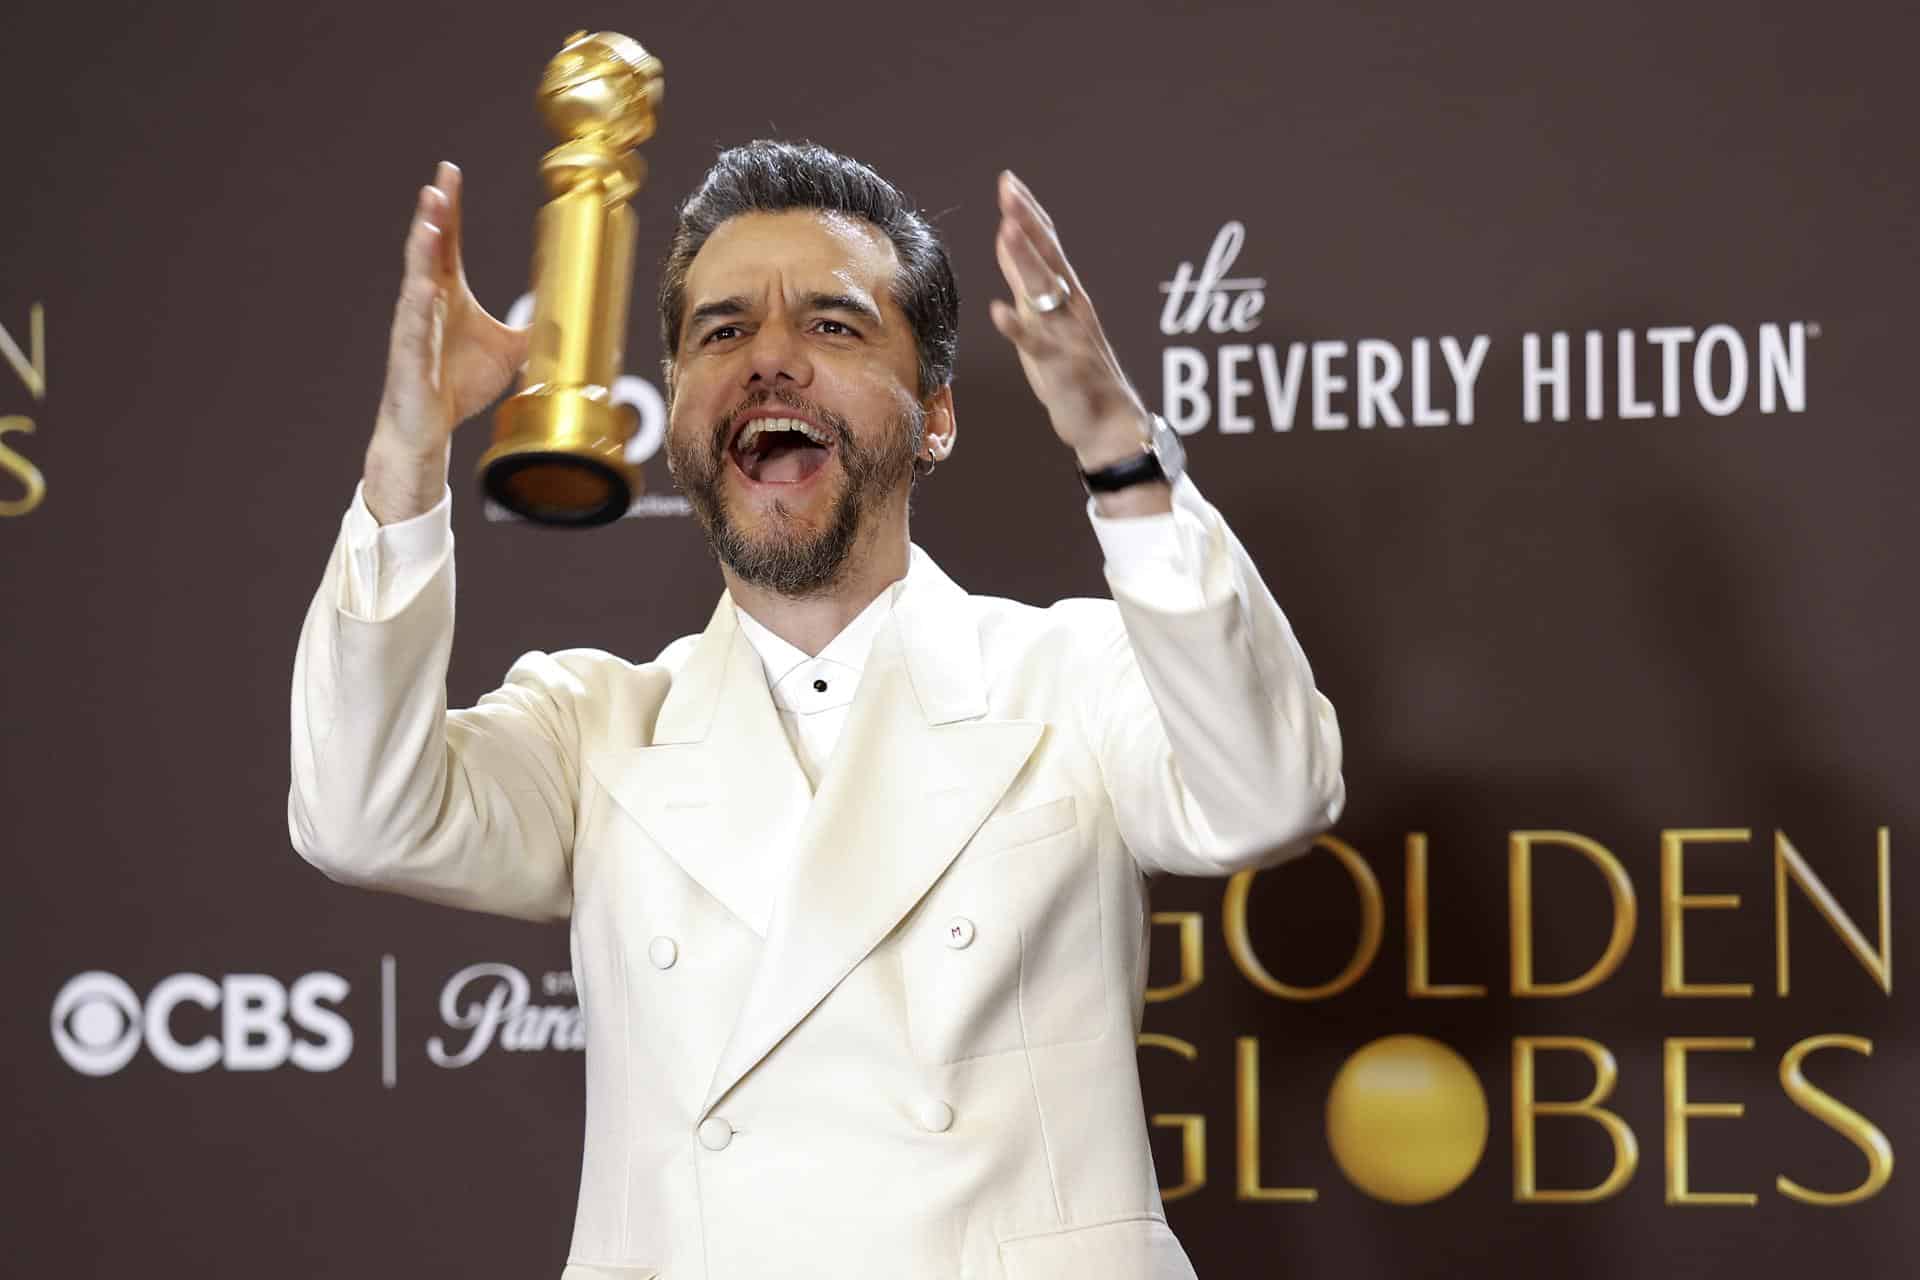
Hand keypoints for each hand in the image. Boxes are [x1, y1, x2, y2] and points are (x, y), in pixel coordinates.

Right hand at [364, 162, 529, 522]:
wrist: (430, 428)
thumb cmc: (457, 385)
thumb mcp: (508, 351)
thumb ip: (532, 328)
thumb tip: (567, 316)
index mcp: (446, 293)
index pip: (445, 241)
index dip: (448, 208)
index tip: (450, 173)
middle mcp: (426, 301)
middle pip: (427, 248)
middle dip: (433, 214)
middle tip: (439, 182)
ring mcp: (414, 326)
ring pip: (415, 278)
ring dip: (421, 248)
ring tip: (428, 218)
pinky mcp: (408, 355)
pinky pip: (412, 325)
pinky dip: (417, 304)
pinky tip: (424, 284)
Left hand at [988, 171, 1153, 473]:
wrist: (1107, 421)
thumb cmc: (1073, 368)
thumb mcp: (1043, 316)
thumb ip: (1026, 279)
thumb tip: (1008, 236)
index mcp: (1067, 293)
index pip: (1048, 243)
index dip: (1028, 212)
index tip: (1009, 181)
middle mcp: (1070, 307)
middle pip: (1048, 256)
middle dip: (1028, 222)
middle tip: (1010, 190)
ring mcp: (1066, 335)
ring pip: (1044, 291)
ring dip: (1026, 260)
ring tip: (1006, 231)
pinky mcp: (1060, 367)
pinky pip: (1037, 344)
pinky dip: (1017, 328)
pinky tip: (998, 311)